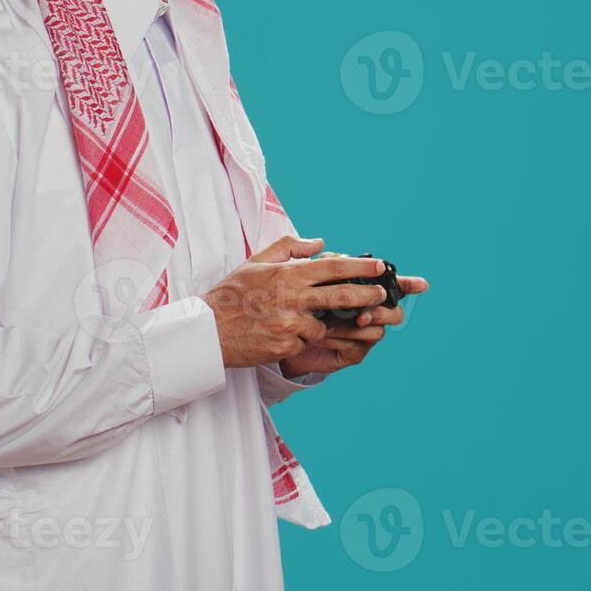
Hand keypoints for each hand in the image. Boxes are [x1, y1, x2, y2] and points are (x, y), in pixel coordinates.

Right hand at [202, 236, 389, 368]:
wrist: (208, 331)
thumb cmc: (233, 294)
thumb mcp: (257, 262)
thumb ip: (290, 248)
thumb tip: (320, 243)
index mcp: (288, 275)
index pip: (334, 268)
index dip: (361, 267)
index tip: (380, 267)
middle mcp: (292, 298)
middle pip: (342, 296)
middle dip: (367, 296)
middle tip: (381, 295)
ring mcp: (290, 325)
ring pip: (324, 325)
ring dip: (319, 324)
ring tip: (295, 320)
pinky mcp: (286, 347)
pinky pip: (306, 343)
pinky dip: (300, 339)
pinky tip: (281, 334)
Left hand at [279, 271, 428, 377]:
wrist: (281, 332)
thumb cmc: (298, 302)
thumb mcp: (310, 278)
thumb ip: (326, 263)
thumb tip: (337, 255)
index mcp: (363, 291)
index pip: (392, 285)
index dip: (409, 285)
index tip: (422, 285)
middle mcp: (370, 313)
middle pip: (394, 312)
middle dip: (381, 312)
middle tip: (363, 315)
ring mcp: (364, 334)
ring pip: (377, 331)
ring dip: (353, 328)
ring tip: (329, 326)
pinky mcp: (353, 352)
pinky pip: (358, 346)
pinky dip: (341, 340)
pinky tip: (323, 336)